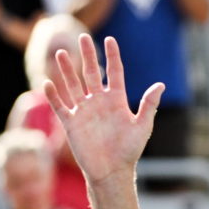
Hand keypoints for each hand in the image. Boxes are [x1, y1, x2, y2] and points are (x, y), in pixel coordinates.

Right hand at [46, 35, 164, 184]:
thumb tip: (161, 84)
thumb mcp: (142, 126)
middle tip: (83, 37)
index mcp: (117, 101)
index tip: (110, 40)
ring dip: (66, 70)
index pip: (114, 73)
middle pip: (91, 73)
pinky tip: (48, 83)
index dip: (112, 56)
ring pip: (73, 85)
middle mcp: (99, 102)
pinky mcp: (71, 123)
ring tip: (60, 53)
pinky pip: (60, 106)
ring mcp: (84, 111)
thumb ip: (149, 105)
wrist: (112, 171)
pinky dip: (53, 95)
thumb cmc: (129, 150)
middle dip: (86, 55)